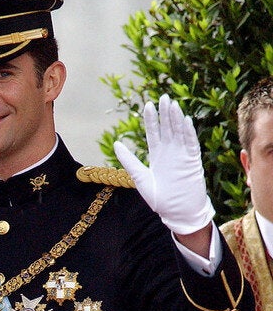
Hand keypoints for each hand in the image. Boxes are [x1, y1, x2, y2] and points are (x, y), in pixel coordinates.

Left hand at [114, 94, 214, 235]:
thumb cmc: (160, 199)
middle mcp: (170, 152)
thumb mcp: (140, 178)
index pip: (154, 133)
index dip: (151, 119)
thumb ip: (129, 161)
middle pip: (167, 128)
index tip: (147, 105)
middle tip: (163, 97)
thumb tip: (116, 143)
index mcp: (157, 155)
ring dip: (176, 119)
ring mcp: (182, 155)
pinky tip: (185, 120)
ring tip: (172, 104)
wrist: (178, 213)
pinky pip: (191, 144)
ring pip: (180, 132)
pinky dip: (189, 132)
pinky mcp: (193, 161)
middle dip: (165, 113)